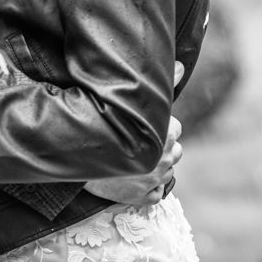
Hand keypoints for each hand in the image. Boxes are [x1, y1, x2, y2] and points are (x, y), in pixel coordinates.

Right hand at [83, 60, 184, 205]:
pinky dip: (147, 188)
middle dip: (161, 147)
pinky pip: (156, 193)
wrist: (78, 153)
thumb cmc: (104, 123)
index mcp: (166, 132)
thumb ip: (165, 82)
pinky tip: (133, 178)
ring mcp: (157, 179)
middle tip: (137, 142)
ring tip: (134, 160)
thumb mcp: (135, 101)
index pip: (175, 127)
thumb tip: (183, 64)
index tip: (144, 125)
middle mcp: (166, 156)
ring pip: (167, 171)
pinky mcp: (147, 197)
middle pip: (175, 150)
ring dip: (156, 167)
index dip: (161, 126)